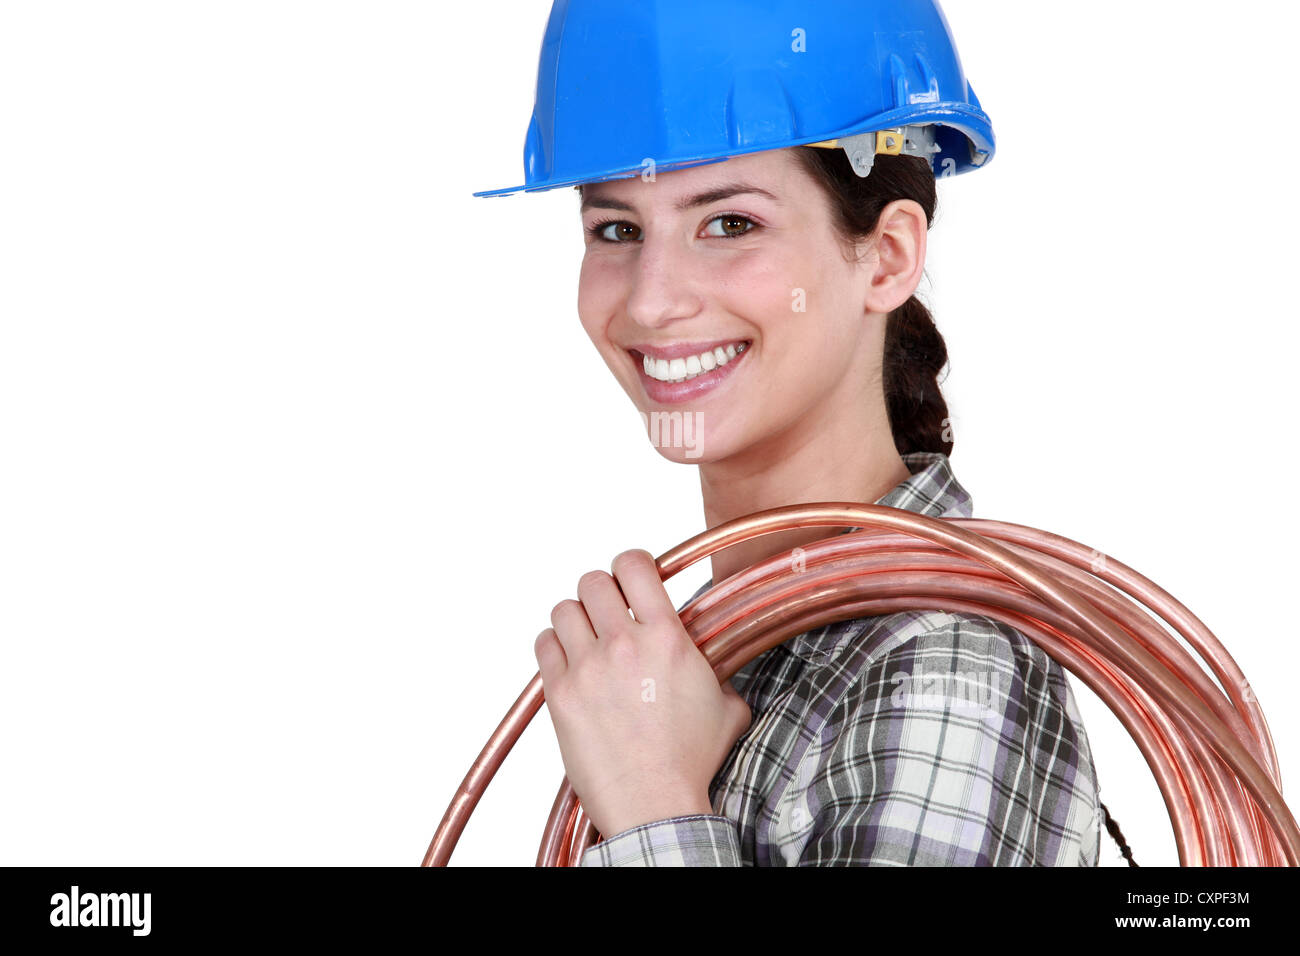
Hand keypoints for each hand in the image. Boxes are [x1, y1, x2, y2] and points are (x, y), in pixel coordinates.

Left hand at [534, 548, 751, 837]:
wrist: (655, 804)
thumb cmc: (690, 763)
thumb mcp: (727, 708)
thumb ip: (720, 675)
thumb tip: (719, 669)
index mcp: (667, 639)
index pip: (634, 565)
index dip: (631, 564)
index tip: (633, 577)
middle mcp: (624, 645)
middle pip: (592, 581)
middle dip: (601, 592)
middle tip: (609, 611)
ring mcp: (588, 668)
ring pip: (563, 609)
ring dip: (575, 618)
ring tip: (587, 637)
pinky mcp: (560, 694)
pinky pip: (543, 645)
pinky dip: (554, 646)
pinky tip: (569, 662)